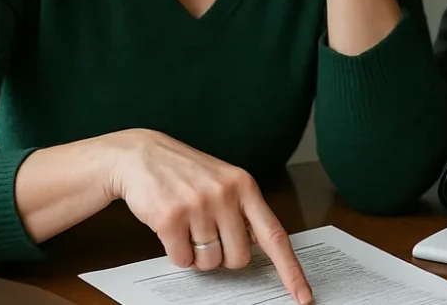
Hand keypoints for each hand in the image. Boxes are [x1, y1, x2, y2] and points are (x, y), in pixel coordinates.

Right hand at [105, 129, 312, 304]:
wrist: (143, 156)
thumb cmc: (187, 173)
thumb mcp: (225, 182)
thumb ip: (244, 212)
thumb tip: (260, 250)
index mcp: (246, 186)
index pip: (275, 235)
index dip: (291, 269)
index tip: (303, 294)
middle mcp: (226, 194)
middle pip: (239, 258)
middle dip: (223, 255)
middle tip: (207, 232)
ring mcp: (198, 205)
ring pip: (209, 262)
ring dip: (198, 254)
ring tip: (188, 225)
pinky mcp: (170, 218)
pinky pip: (183, 260)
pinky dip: (177, 253)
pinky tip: (172, 228)